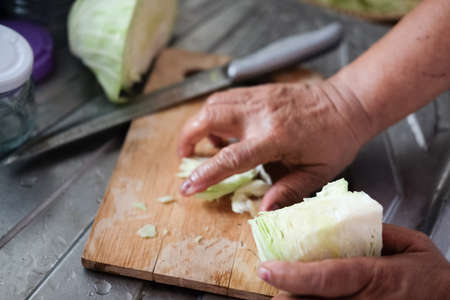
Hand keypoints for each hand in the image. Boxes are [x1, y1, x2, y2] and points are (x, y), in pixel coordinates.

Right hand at [178, 79, 372, 209]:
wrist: (348, 104)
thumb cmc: (336, 141)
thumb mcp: (317, 173)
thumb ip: (288, 192)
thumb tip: (264, 212)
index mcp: (274, 138)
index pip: (230, 158)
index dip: (204, 173)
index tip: (187, 187)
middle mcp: (260, 114)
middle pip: (208, 117)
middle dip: (187, 136)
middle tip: (185, 156)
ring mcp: (258, 97)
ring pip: (213, 103)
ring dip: (200, 123)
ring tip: (207, 143)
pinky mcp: (260, 90)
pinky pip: (227, 97)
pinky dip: (216, 112)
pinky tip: (225, 128)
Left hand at [258, 224, 449, 299]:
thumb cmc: (435, 280)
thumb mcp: (412, 245)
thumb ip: (378, 231)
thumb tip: (345, 222)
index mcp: (375, 277)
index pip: (325, 277)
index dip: (292, 275)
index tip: (266, 268)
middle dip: (285, 293)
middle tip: (275, 276)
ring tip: (287, 289)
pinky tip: (307, 298)